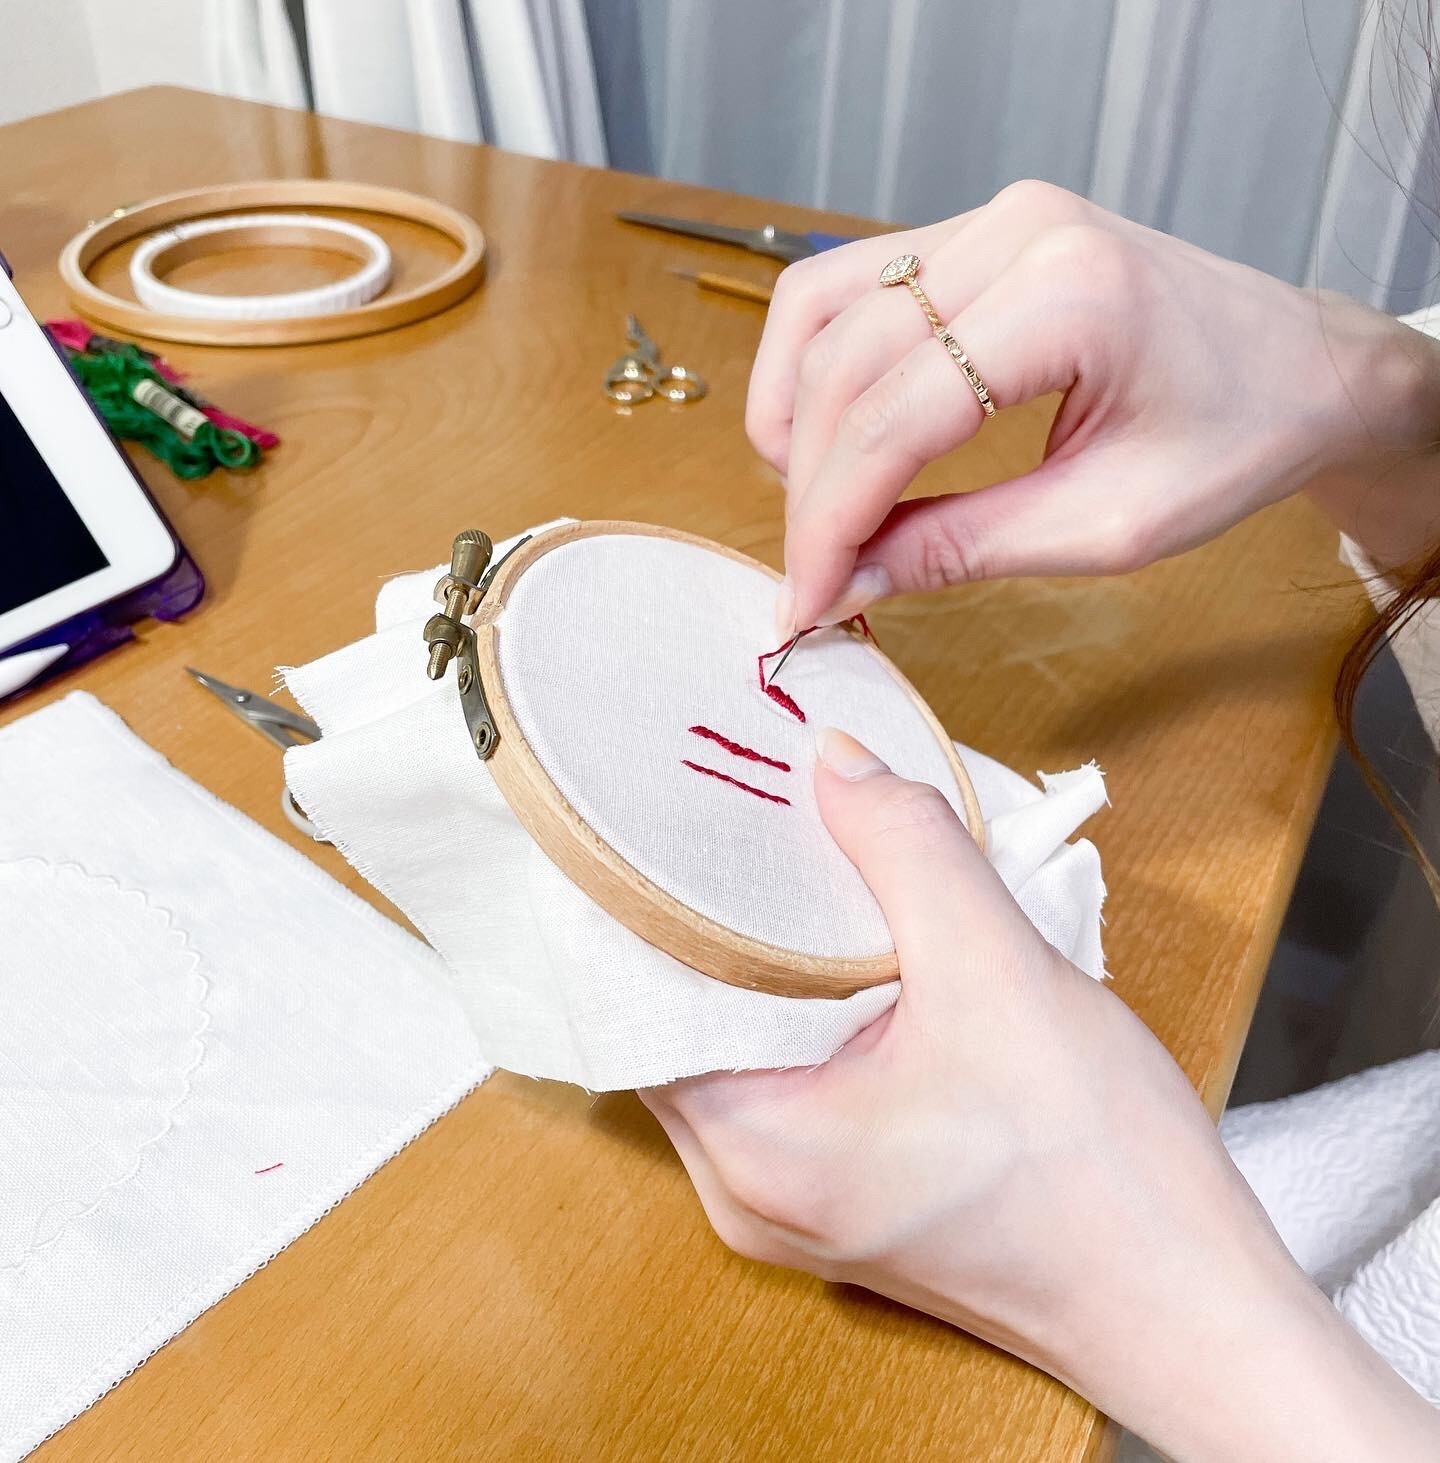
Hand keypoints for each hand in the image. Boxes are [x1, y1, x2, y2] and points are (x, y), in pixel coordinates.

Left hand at [641, 729, 1439, 1460]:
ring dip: (766, 970)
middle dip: (713, 923)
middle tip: (735, 823)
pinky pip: (786, 1084)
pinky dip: (803, 1017)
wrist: (1194, 1307)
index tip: (663, 814)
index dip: (646, 900)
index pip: (637, 1000)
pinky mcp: (844, 1202)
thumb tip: (832, 759)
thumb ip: (906, 847)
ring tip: (792, 876)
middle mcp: (745, 1190)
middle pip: (683, 1023)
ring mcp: (792, 1207)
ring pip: (738, 1052)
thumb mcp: (999, 972)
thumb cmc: (1101, 1168)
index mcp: (749, 1147)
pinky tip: (848, 960)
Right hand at [747, 181, 1439, 635]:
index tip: (806, 601)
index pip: (892, 418)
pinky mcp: (973, 232)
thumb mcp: (1106, 525)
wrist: (1300, 369)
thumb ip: (963, 548)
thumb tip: (847, 582)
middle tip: (814, 576)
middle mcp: (1015, 230)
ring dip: (793, 417)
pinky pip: (849, 288)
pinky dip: (817, 368)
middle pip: (842, 365)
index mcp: (1069, 294)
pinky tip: (826, 437)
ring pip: (821, 312)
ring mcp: (988, 218)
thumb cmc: (1235, 441)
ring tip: (815, 506)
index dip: (829, 522)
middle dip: (810, 487)